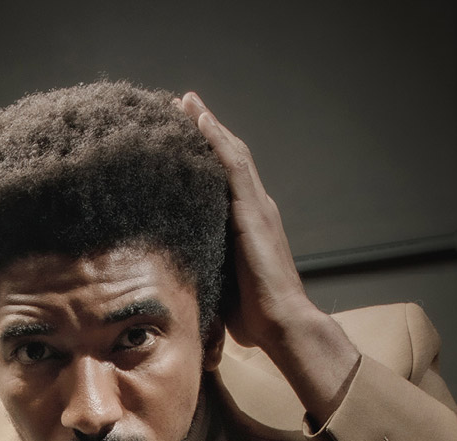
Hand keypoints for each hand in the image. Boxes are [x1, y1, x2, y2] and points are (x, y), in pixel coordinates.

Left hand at [181, 92, 358, 421]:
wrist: (281, 324)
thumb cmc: (255, 318)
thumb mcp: (221, 287)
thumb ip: (205, 272)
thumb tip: (174, 281)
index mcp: (248, 226)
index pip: (224, 181)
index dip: (205, 155)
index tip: (181, 135)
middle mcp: (255, 210)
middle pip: (228, 159)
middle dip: (205, 131)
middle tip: (180, 106)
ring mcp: (257, 209)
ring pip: (231, 154)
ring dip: (209, 126)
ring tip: (185, 102)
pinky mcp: (254, 213)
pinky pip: (235, 167)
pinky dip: (219, 142)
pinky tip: (202, 122)